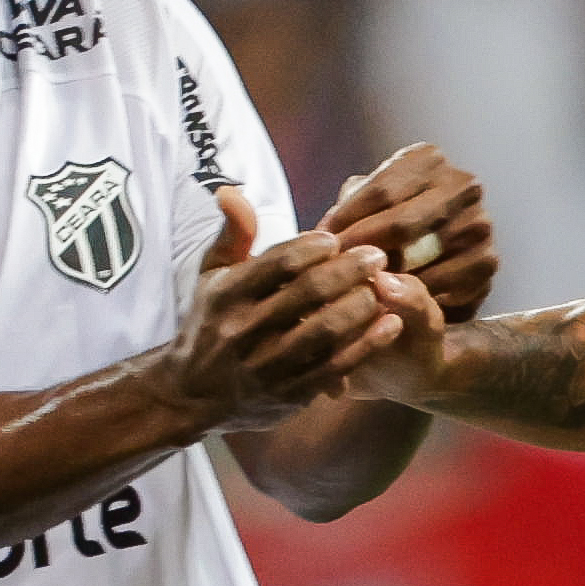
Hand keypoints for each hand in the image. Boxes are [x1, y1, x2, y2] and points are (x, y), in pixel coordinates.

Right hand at [160, 186, 409, 431]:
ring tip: (383, 286)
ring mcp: (268, 366)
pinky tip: (392, 325)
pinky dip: (367, 346)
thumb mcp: (212, 276)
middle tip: (377, 255)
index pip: (277, 263)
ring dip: (361, 306)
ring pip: (324, 332)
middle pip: (307, 294)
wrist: (193, 395)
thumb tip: (232, 190)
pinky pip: (335, 367)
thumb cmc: (210, 322)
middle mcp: (244, 330)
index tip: (337, 237)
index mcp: (227, 295)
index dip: (313, 247)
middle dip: (348, 270)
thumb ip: (232, 234)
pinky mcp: (290, 394)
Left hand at [320, 145, 496, 323]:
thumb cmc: (389, 229)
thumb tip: (323, 233)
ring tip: (355, 288)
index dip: (346, 221)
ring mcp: (480, 222)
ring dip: (385, 277)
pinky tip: (387, 302)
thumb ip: (349, 208)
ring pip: (421, 257)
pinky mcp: (487, 262)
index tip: (319, 246)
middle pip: (402, 222)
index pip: (382, 190)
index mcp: (429, 158)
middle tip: (333, 273)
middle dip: (362, 250)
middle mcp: (462, 184)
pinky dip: (410, 296)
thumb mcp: (367, 206)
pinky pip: (440, 284)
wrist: (438, 262)